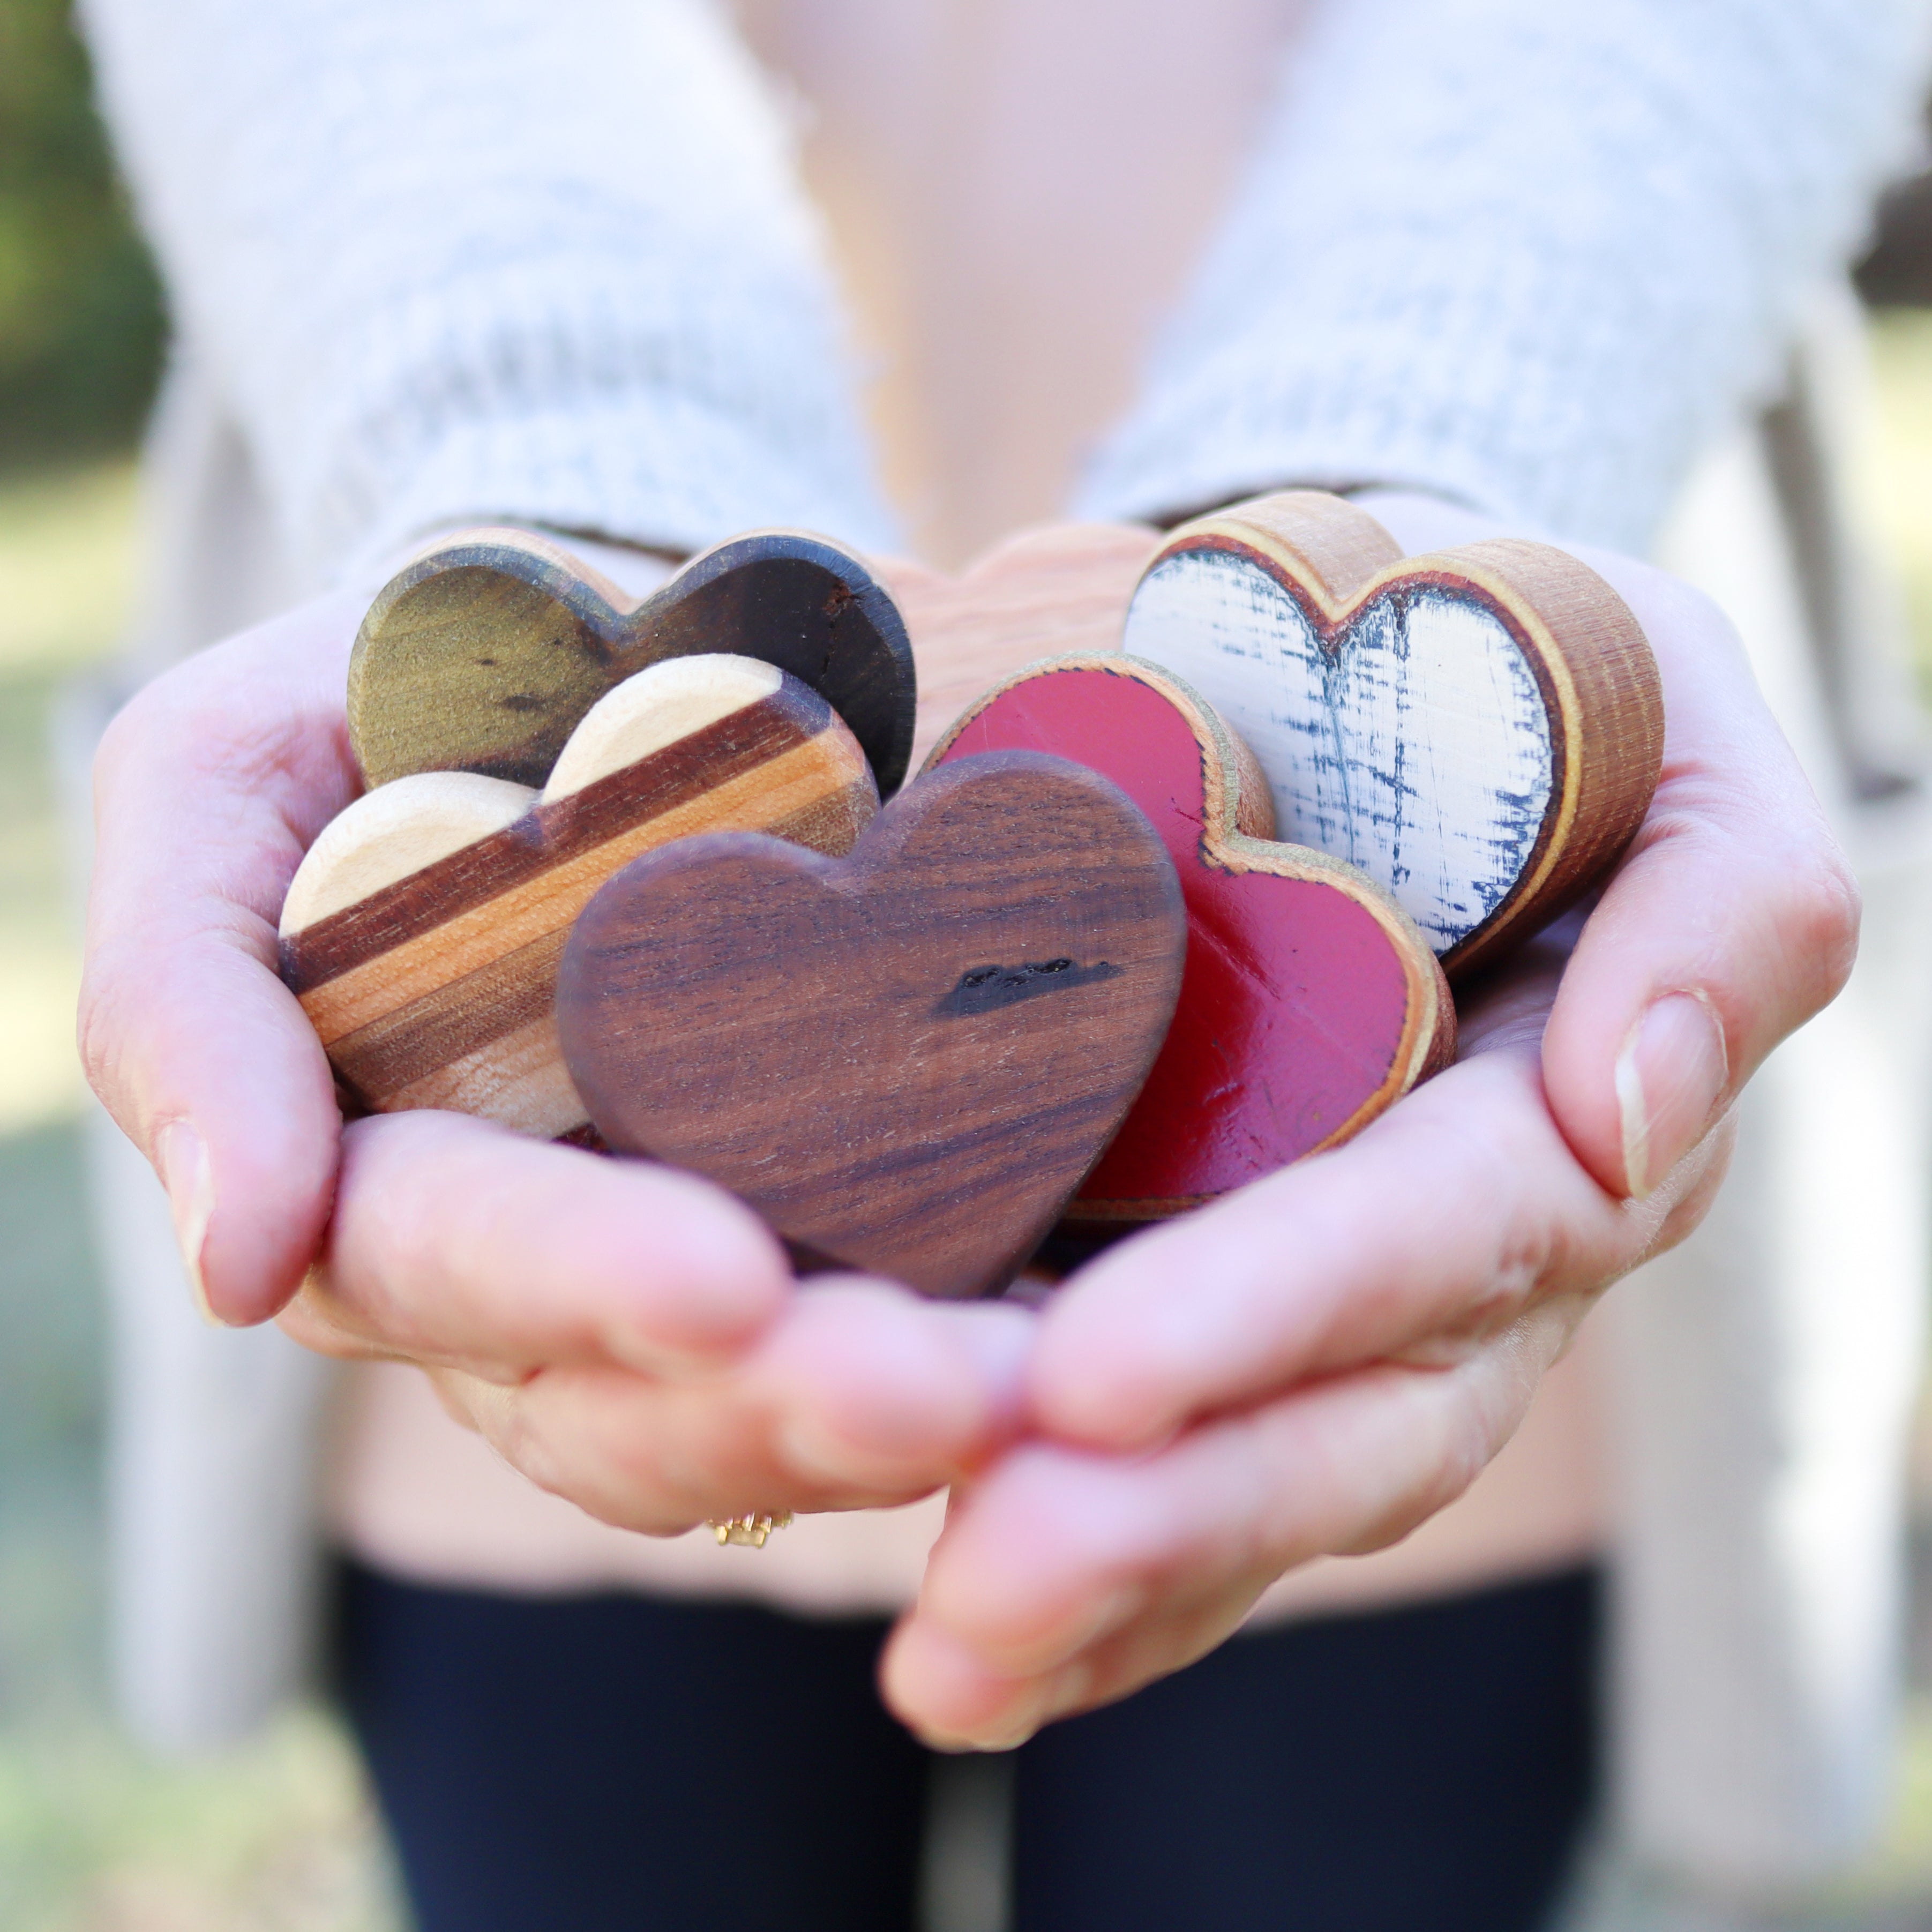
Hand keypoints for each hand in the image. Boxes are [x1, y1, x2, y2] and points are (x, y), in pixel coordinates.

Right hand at [79, 583, 1026, 1532]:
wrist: (587, 656)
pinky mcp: (808, 1229)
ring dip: (892, 1418)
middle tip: (937, 1387)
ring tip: (1028, 1388)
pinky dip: (964, 1352)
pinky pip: (872, 1338)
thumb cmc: (384, 700)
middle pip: (626, 1396)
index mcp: (373, 1169)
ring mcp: (669, 1264)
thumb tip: (236, 1266)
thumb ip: (188, 997)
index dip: (578, 1280)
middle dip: (777, 1398)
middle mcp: (521, 1271)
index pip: (450, 1255)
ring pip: (757, 1416)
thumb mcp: (224, 781)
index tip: (725, 1288)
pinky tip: (1069, 1346)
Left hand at [879, 496, 1858, 1747]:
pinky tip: (965, 1665)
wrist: (1398, 696)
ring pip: (1246, 1492)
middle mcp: (1455, 1270)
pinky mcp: (1218, 1321)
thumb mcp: (1684, 746)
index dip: (1281, 1309)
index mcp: (1553, 1130)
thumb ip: (1722, 911)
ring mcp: (1335, 1318)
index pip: (1433, 1239)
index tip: (1096, 1376)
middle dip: (1166, 1517)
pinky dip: (1085, 1591)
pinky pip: (1169, 1476)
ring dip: (1095, 1590)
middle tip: (977, 1596)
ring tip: (943, 1667)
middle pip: (1336, 1425)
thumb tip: (1629, 1104)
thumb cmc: (1539, 698)